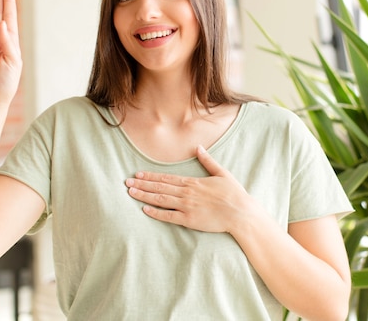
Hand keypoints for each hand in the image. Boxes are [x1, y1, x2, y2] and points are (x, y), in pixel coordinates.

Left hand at [126, 145, 252, 232]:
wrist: (240, 212)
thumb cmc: (233, 194)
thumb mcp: (222, 173)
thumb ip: (208, 161)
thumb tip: (198, 147)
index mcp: (193, 182)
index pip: (167, 178)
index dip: (151, 176)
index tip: (138, 174)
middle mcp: (187, 193)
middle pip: (160, 188)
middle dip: (142, 185)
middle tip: (127, 182)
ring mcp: (187, 206)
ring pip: (161, 200)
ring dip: (144, 196)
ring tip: (131, 192)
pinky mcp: (189, 219)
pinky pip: (169, 216)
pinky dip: (156, 213)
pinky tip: (145, 210)